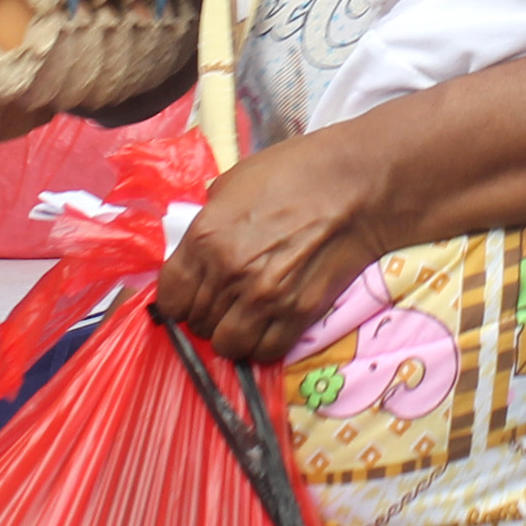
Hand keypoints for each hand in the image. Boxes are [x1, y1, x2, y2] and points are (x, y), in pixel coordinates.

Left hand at [152, 127, 389, 363]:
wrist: (354, 187)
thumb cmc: (292, 174)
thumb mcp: (232, 184)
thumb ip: (207, 222)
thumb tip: (197, 249)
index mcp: (205, 237)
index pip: (170, 298)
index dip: (178, 299)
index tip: (190, 295)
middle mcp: (228, 274)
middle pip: (197, 323)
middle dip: (206, 315)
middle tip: (222, 302)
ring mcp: (263, 298)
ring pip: (227, 345)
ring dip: (232, 335)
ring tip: (243, 318)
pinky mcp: (298, 314)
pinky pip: (265, 351)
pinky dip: (262, 344)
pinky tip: (267, 326)